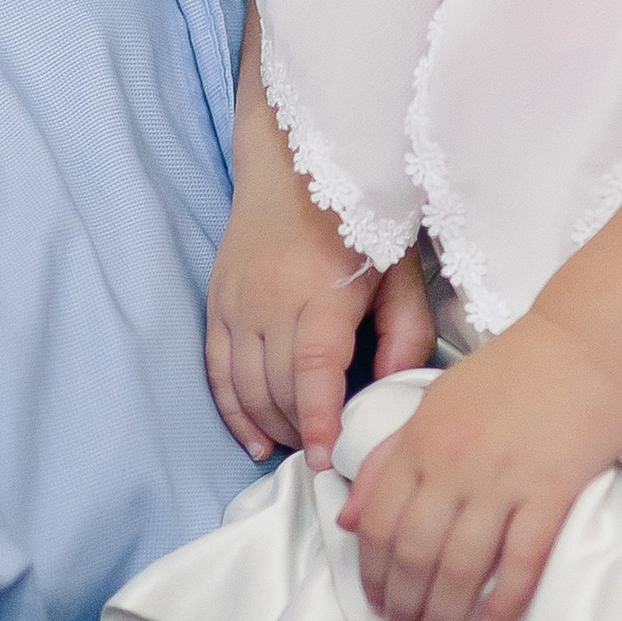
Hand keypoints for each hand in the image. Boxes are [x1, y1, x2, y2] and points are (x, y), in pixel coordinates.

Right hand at [208, 124, 433, 469]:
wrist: (291, 164)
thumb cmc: (356, 218)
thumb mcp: (400, 270)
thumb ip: (405, 333)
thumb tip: (391, 390)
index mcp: (320, 290)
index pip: (313, 369)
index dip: (320, 418)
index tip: (328, 457)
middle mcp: (269, 299)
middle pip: (277, 387)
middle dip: (303, 431)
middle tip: (331, 454)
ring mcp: (236, 303)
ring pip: (245, 386)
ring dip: (273, 425)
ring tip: (301, 445)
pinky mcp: (216, 304)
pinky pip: (216, 371)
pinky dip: (234, 411)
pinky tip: (256, 440)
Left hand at [342, 312, 621, 620]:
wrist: (586, 346)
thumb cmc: (509, 375)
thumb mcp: (432, 405)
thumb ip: (387, 460)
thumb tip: (347, 518)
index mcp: (419, 443)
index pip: (378, 525)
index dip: (371, 576)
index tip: (376, 607)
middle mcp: (452, 465)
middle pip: (413, 555)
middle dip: (404, 609)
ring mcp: (502, 481)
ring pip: (460, 567)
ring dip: (444, 617)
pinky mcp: (551, 493)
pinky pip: (521, 561)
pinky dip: (504, 602)